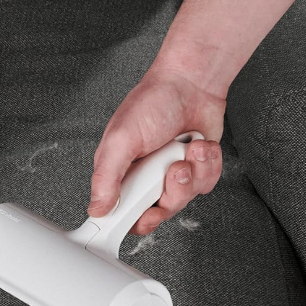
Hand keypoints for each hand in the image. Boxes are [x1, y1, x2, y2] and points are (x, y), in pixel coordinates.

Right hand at [89, 67, 226, 234]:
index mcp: (119, 173)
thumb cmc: (152, 103)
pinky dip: (208, 165)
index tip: (142, 217)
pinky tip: (199, 145)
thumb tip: (97, 208)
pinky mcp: (196, 170)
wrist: (191, 83)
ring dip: (192, 173)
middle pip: (157, 213)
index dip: (130, 222)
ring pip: (185, 199)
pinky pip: (206, 185)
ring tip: (188, 149)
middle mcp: (144, 178)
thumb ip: (106, 177)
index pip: (119, 213)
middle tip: (172, 171)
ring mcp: (170, 175)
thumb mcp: (120, 140)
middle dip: (171, 193)